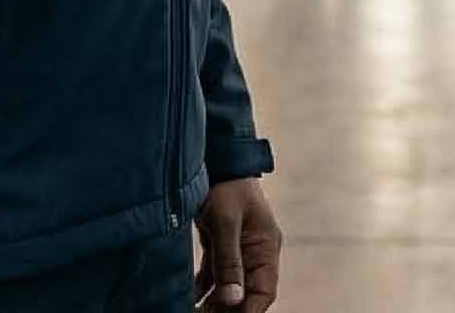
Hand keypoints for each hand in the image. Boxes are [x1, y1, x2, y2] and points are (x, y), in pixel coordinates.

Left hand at [194, 177, 281, 310]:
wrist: (216, 157)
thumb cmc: (226, 185)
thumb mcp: (226, 222)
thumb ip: (229, 262)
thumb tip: (233, 299)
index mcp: (265, 247)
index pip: (263, 291)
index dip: (248, 311)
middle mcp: (255, 252)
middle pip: (244, 293)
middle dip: (226, 309)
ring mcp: (238, 249)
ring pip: (229, 286)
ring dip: (214, 302)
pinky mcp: (221, 244)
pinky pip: (214, 274)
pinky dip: (203, 289)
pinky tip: (189, 299)